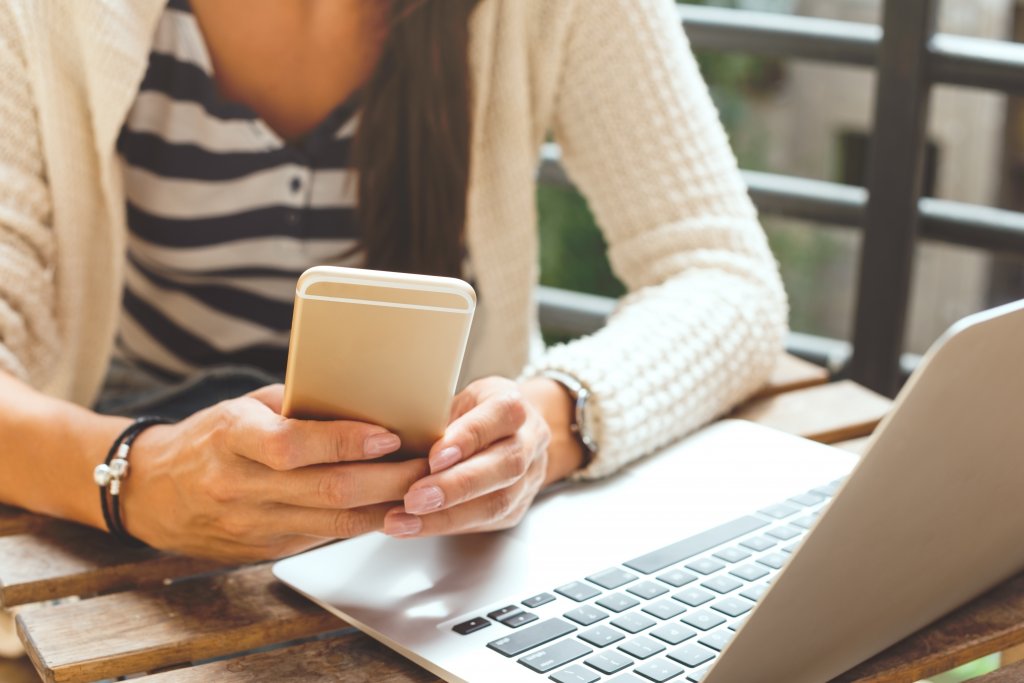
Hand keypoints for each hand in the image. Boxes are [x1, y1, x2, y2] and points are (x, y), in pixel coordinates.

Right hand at [121, 384, 428, 561]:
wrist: (151, 492)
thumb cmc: (209, 438)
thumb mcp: (243, 407)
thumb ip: (297, 408)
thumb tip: (366, 404)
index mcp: (230, 437)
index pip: (292, 445)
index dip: (346, 442)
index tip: (389, 435)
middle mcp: (238, 485)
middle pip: (327, 491)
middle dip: (388, 480)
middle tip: (427, 465)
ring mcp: (250, 524)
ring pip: (334, 524)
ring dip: (386, 508)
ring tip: (422, 488)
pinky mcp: (263, 550)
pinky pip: (323, 539)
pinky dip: (362, 524)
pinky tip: (390, 508)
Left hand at [382, 376, 555, 536]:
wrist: (512, 433)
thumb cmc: (472, 411)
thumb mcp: (454, 396)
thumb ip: (433, 415)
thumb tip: (384, 435)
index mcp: (511, 404)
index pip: (499, 417)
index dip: (468, 438)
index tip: (433, 457)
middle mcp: (528, 441)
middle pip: (504, 465)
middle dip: (456, 486)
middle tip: (414, 498)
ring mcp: (527, 478)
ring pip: (497, 502)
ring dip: (446, 516)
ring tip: (404, 520)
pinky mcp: (515, 508)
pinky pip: (484, 522)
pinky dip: (444, 525)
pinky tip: (413, 527)